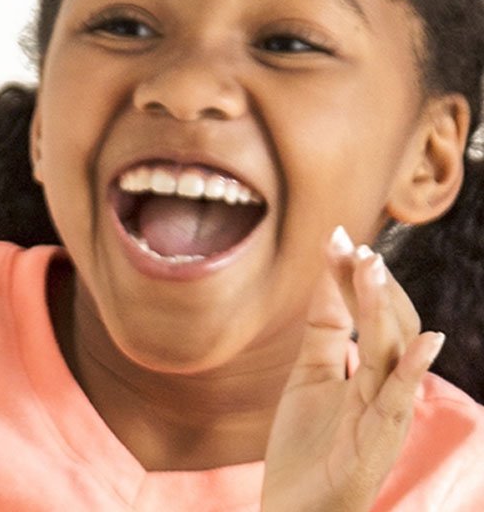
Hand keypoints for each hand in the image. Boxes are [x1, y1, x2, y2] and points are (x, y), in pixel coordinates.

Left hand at [261, 228, 444, 511]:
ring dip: (385, 311)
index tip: (338, 236)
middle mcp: (383, 390)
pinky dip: (413, 370)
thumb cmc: (307, 446)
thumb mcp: (310, 372)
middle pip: (390, 327)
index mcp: (369, 372)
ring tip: (374, 270)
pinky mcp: (377, 442)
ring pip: (393, 355)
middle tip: (358, 248)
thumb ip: (324, 328)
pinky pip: (399, 402)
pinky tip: (426, 342)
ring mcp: (383, 415)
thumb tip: (329, 273)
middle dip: (374, 287)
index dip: (354, 276)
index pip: (371, 313)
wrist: (296, 510)